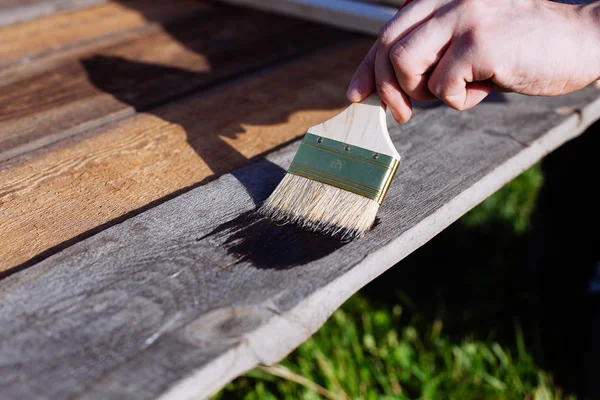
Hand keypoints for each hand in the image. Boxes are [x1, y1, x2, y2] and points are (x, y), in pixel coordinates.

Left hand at [347, 0, 599, 122]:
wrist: (581, 41)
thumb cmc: (521, 46)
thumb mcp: (467, 41)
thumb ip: (431, 52)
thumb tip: (387, 86)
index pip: (387, 31)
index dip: (366, 67)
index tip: (357, 94)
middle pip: (387, 46)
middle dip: (387, 87)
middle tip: (403, 112)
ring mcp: (464, 15)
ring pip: (403, 62)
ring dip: (420, 91)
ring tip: (454, 91)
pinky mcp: (480, 41)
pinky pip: (442, 85)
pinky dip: (457, 100)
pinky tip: (482, 90)